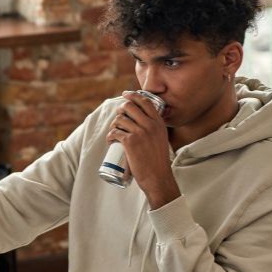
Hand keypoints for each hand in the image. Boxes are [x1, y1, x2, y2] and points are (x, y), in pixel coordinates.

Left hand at [106, 92, 180, 208]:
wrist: (158, 177)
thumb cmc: (158, 161)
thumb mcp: (161, 139)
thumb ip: (154, 129)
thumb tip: (142, 120)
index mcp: (158, 123)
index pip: (145, 102)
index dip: (133, 95)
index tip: (125, 94)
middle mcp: (150, 125)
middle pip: (129, 107)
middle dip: (120, 110)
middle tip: (117, 119)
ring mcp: (140, 133)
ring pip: (120, 120)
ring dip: (113, 125)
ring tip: (113, 133)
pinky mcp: (130, 142)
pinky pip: (114, 132)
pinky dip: (110, 136)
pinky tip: (110, 140)